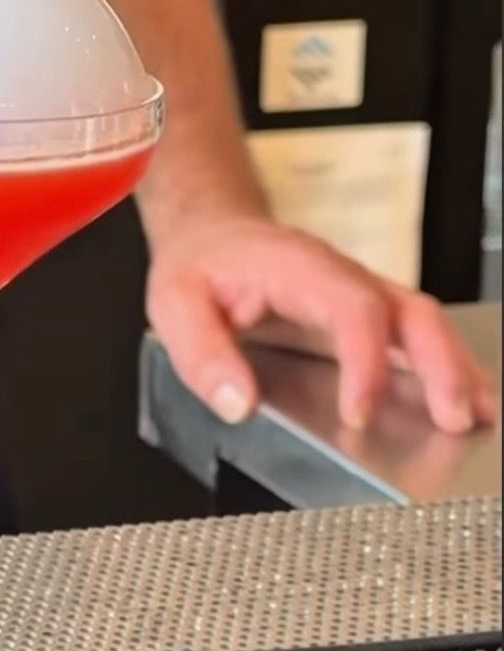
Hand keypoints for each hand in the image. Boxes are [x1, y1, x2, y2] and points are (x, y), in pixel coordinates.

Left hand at [147, 212, 496, 435]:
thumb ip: (203, 355)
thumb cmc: (200, 265)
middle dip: (440, 366)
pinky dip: (445, 368)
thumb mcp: (176, 305)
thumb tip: (238, 404)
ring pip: (425, 323)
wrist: (211, 231)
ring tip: (475, 418)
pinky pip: (417, 335)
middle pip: (411, 312)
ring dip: (455, 369)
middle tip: (453, 419)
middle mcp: (342, 278)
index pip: (351, 309)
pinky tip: (463, 402)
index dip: (365, 362)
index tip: (359, 415)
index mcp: (299, 269)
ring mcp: (361, 293)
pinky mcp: (368, 313)